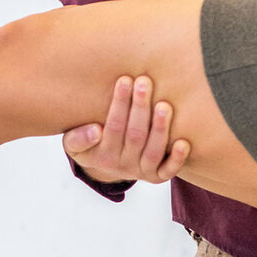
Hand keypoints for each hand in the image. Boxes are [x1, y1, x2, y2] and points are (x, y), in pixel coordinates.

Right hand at [62, 75, 188, 186]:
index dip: (119, 103)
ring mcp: (141, 171)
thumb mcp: (73, 143)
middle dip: (140, 107)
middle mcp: (123, 165)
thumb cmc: (89, 144)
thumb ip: (78, 138)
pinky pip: (168, 170)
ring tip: (164, 105)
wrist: (104, 167)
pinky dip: (177, 159)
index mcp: (103, 155)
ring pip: (153, 151)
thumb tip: (96, 130)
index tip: (124, 80)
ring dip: (160, 129)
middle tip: (145, 82)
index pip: (113, 126)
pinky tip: (184, 142)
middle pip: (135, 135)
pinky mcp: (157, 176)